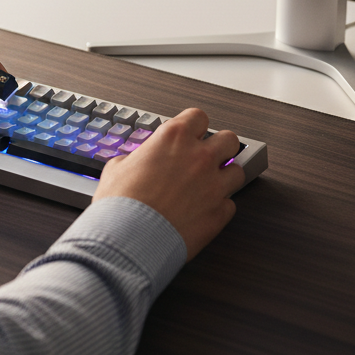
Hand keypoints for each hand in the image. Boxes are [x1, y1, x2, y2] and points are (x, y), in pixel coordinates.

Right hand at [92, 108, 244, 260]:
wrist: (130, 238)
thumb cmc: (121, 203)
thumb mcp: (117, 167)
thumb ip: (136, 159)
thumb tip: (136, 163)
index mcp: (173, 137)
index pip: (198, 116)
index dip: (195, 126)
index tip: (191, 134)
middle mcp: (199, 156)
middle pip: (229, 139)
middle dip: (221, 147)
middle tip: (208, 157)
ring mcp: (214, 185)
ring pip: (237, 171)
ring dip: (225, 177)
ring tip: (210, 186)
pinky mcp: (219, 213)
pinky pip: (230, 205)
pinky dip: (219, 207)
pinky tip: (203, 211)